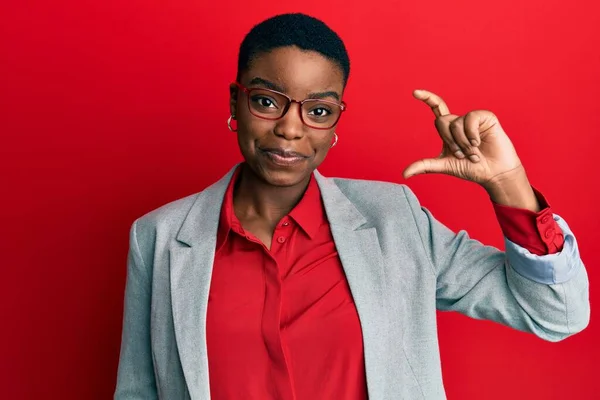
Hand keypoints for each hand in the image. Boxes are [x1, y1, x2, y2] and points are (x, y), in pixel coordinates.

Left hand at [403, 89, 523, 189]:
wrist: (493, 173)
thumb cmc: (471, 168)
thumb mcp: (445, 165)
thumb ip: (424, 166)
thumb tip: (404, 174)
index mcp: (449, 130)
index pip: (437, 110)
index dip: (427, 99)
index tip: (414, 92)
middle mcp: (459, 122)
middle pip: (441, 121)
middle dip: (449, 141)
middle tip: (461, 155)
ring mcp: (472, 119)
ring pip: (455, 123)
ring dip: (462, 142)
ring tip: (473, 153)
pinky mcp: (486, 117)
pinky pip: (470, 118)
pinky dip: (471, 133)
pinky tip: (478, 143)